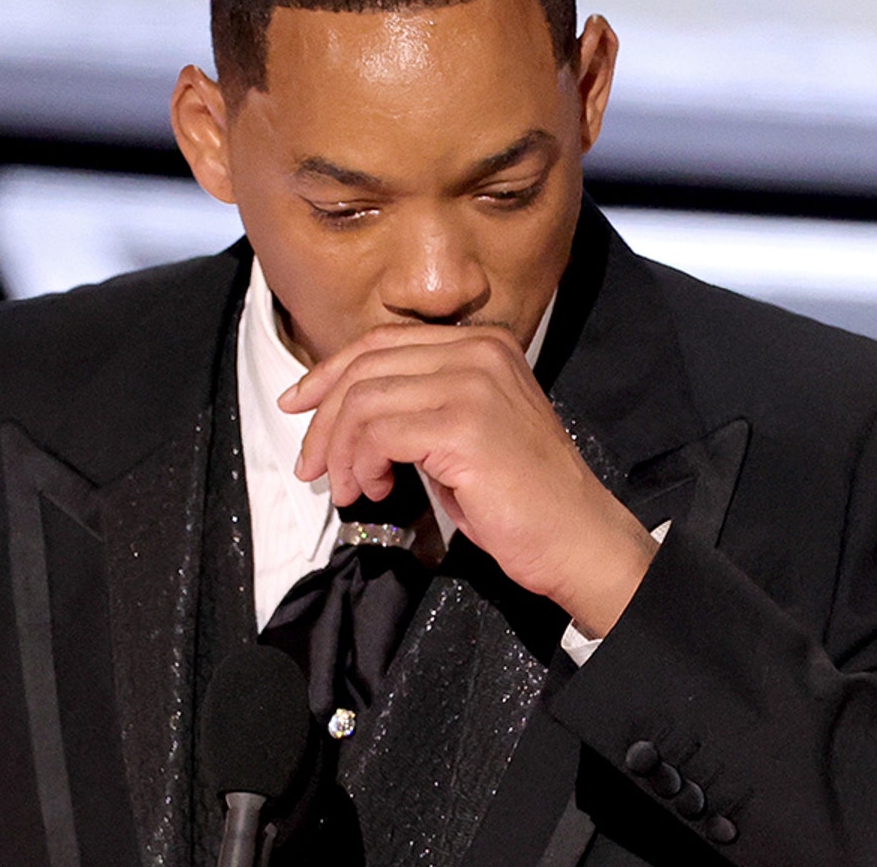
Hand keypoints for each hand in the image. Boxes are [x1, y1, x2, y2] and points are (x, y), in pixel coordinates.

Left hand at [280, 324, 657, 635]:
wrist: (577, 536)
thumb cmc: (521, 496)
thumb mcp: (467, 428)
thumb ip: (420, 402)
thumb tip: (346, 410)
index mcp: (482, 344)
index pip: (383, 341)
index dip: (330, 372)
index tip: (299, 404)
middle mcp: (479, 351)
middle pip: (366, 366)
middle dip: (325, 419)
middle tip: (313, 465)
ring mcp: (473, 384)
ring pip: (365, 400)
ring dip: (342, 451)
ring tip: (350, 488)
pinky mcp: (463, 425)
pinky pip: (378, 433)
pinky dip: (362, 464)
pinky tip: (374, 490)